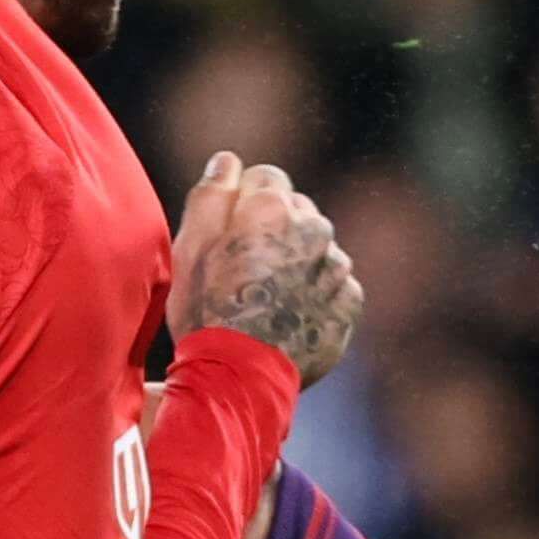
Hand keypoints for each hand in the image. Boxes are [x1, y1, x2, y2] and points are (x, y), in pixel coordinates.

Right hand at [167, 150, 358, 376]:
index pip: (266, 178)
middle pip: (296, 212)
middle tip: (245, 271)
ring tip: (267, 300)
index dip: (244, 204)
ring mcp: (337, 267)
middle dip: (275, 230)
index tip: (229, 235)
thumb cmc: (207, 312)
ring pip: (317, 249)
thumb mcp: (189, 250)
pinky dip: (317, 296)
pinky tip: (289, 318)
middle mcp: (314, 229)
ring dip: (298, 263)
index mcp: (271, 207)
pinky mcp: (350, 303)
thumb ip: (211, 195)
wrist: (241, 378)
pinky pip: (335, 286)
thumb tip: (228, 160)